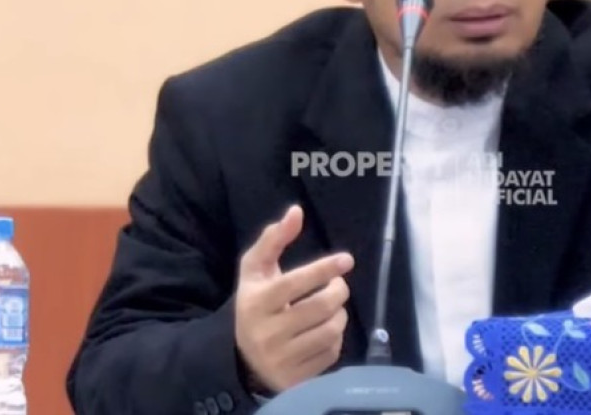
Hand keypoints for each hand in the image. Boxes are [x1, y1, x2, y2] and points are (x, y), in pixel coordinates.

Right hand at [234, 205, 354, 393]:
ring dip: (340, 314)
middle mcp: (267, 333)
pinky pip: (332, 352)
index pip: (295, 283)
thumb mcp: (255, 270)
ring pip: (330, 330)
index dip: (323, 269)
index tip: (346, 260)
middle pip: (320, 307)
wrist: (243, 356)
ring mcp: (282, 359)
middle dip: (338, 291)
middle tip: (338, 285)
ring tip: (332, 306)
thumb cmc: (256, 303)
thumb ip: (273, 239)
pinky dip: (335, 337)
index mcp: (256, 302)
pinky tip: (324, 330)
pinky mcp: (296, 378)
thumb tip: (296, 211)